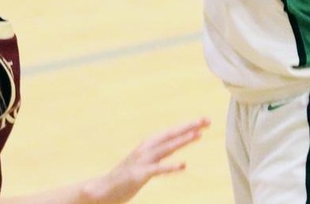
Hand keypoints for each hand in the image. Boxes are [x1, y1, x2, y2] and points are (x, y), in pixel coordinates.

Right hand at [85, 118, 208, 203]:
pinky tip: (183, 165)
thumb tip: (178, 148)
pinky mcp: (139, 175)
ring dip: (182, 141)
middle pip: (171, 135)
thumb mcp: (146, 162)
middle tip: (207, 120)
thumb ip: (161, 154)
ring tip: (198, 135)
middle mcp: (146, 150)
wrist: (103, 189)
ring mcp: (142, 161)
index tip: (204, 120)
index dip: (188, 125)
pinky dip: (170, 166)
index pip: (171, 132)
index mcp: (148, 145)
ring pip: (165, 148)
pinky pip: (157, 170)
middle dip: (189, 127)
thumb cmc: (126, 175)